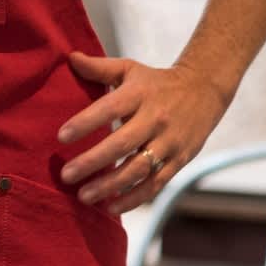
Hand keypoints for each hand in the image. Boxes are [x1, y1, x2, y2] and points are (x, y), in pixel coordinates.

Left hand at [56, 51, 229, 214]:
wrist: (205, 90)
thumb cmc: (156, 83)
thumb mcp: (130, 70)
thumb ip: (99, 68)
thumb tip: (70, 58)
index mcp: (140, 94)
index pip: (109, 108)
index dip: (85, 123)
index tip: (61, 137)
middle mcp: (156, 118)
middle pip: (122, 144)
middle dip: (92, 162)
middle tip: (67, 175)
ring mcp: (169, 142)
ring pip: (138, 169)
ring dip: (110, 185)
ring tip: (84, 196)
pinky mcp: (179, 160)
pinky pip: (156, 184)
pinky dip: (134, 198)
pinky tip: (111, 207)